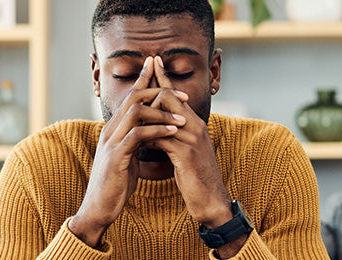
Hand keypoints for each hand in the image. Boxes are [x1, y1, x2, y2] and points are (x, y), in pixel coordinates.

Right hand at [68, 57, 187, 247]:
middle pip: (132, 97)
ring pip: (135, 112)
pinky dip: (157, 131)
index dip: (145, 81)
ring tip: (182, 118)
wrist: (99, 207)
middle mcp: (110, 130)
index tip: (161, 70)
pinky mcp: (116, 156)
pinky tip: (172, 132)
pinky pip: (138, 135)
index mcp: (113, 129)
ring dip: (162, 112)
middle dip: (158, 90)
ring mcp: (111, 142)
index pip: (129, 97)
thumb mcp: (126, 157)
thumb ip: (134, 142)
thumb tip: (148, 132)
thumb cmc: (115, 184)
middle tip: (182, 93)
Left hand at [148, 56, 232, 228]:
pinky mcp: (186, 154)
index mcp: (194, 123)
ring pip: (163, 116)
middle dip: (149, 93)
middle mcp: (195, 126)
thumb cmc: (196, 175)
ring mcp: (192, 139)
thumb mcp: (185, 150)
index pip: (177, 94)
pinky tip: (139, 143)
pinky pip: (161, 138)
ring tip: (130, 119)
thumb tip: (154, 126)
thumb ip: (174, 135)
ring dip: (144, 118)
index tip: (152, 61)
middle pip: (168, 97)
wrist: (211, 199)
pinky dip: (148, 139)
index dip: (163, 78)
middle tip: (134, 93)